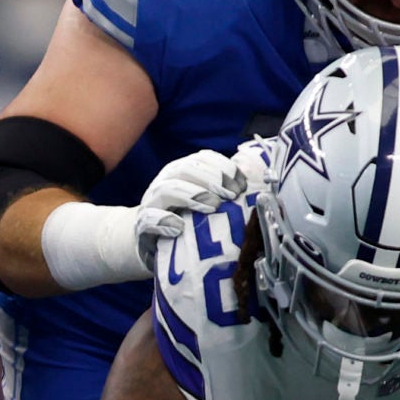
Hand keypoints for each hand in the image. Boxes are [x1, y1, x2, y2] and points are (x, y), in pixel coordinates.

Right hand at [142, 141, 271, 218]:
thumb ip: (225, 190)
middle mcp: (166, 181)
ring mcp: (152, 202)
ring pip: (168, 189)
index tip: (242, 185)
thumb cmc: (185, 220)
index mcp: (182, 171)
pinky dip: (164, 221)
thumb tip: (257, 182)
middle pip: (186, 169)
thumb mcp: (205, 202)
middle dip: (212, 179)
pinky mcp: (142, 225)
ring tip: (212, 207)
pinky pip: (149, 218)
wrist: (149, 241)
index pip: (203, 158)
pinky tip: (180, 228)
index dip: (224, 167)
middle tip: (231, 195)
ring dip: (193, 195)